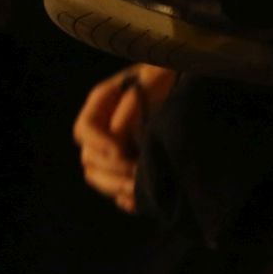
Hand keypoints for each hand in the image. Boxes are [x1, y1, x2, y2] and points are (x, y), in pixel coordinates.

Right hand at [73, 63, 175, 213]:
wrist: (187, 85)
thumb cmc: (169, 72)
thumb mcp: (154, 78)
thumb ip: (133, 104)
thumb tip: (116, 136)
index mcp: (103, 103)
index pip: (85, 129)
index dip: (98, 143)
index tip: (119, 151)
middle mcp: (103, 128)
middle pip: (90, 159)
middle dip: (111, 170)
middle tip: (135, 173)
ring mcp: (113, 149)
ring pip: (98, 177)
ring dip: (116, 186)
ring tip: (139, 187)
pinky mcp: (128, 165)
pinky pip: (116, 190)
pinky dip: (124, 199)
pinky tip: (138, 201)